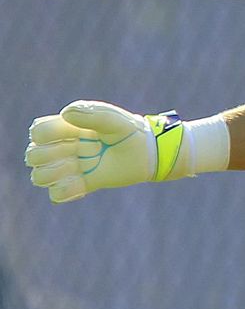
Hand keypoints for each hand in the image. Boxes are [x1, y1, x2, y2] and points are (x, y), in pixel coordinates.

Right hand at [25, 101, 185, 202]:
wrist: (147, 154)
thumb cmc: (129, 132)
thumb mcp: (114, 119)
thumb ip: (91, 114)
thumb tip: (64, 115)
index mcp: (64, 128)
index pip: (37, 132)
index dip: (52, 135)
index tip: (80, 135)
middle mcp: (61, 148)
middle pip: (32, 156)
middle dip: (55, 155)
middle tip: (87, 152)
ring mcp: (68, 168)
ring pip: (38, 177)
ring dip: (56, 174)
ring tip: (79, 169)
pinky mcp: (79, 185)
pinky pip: (55, 195)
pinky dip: (65, 191)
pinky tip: (83, 185)